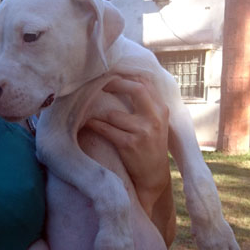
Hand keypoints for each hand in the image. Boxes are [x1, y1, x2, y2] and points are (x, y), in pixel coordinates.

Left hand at [85, 75, 170, 216]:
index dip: (127, 76)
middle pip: (136, 89)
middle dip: (116, 84)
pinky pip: (106, 129)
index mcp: (162, 109)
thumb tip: (125, 80)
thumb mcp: (156, 122)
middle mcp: (155, 118)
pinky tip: (87, 122)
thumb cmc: (150, 146)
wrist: (153, 175)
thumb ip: (146, 103)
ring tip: (88, 107)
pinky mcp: (129, 144)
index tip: (111, 74)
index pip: (145, 83)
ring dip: (99, 112)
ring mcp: (142, 131)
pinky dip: (95, 125)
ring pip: (114, 113)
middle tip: (99, 83)